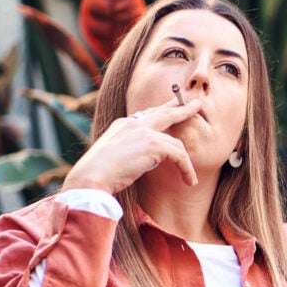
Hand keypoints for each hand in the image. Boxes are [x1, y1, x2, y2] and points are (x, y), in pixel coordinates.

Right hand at [61, 98, 203, 194]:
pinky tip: (189, 181)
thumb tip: (138, 163)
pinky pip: (179, 155)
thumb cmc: (97, 175)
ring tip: (192, 177)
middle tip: (196, 104)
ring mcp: (144, 131)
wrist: (91, 177)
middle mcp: (133, 123)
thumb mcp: (111, 159)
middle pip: (163, 113)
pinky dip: (186, 169)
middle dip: (181, 108)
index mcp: (122, 125)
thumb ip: (126, 154)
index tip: (171, 110)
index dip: (161, 113)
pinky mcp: (153, 144)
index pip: (146, 116)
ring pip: (175, 142)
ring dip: (185, 163)